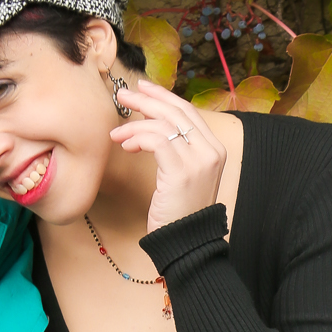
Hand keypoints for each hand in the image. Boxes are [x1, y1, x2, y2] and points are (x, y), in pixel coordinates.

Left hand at [109, 77, 226, 235]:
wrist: (187, 243)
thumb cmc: (181, 213)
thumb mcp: (184, 176)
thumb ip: (178, 150)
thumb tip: (153, 124)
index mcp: (215, 150)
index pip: (188, 112)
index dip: (165, 97)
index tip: (144, 88)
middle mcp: (211, 151)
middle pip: (176, 112)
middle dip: (147, 100)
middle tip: (124, 95)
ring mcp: (199, 161)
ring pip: (164, 124)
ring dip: (135, 124)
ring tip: (117, 133)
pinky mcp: (181, 171)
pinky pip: (156, 140)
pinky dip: (137, 138)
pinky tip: (126, 145)